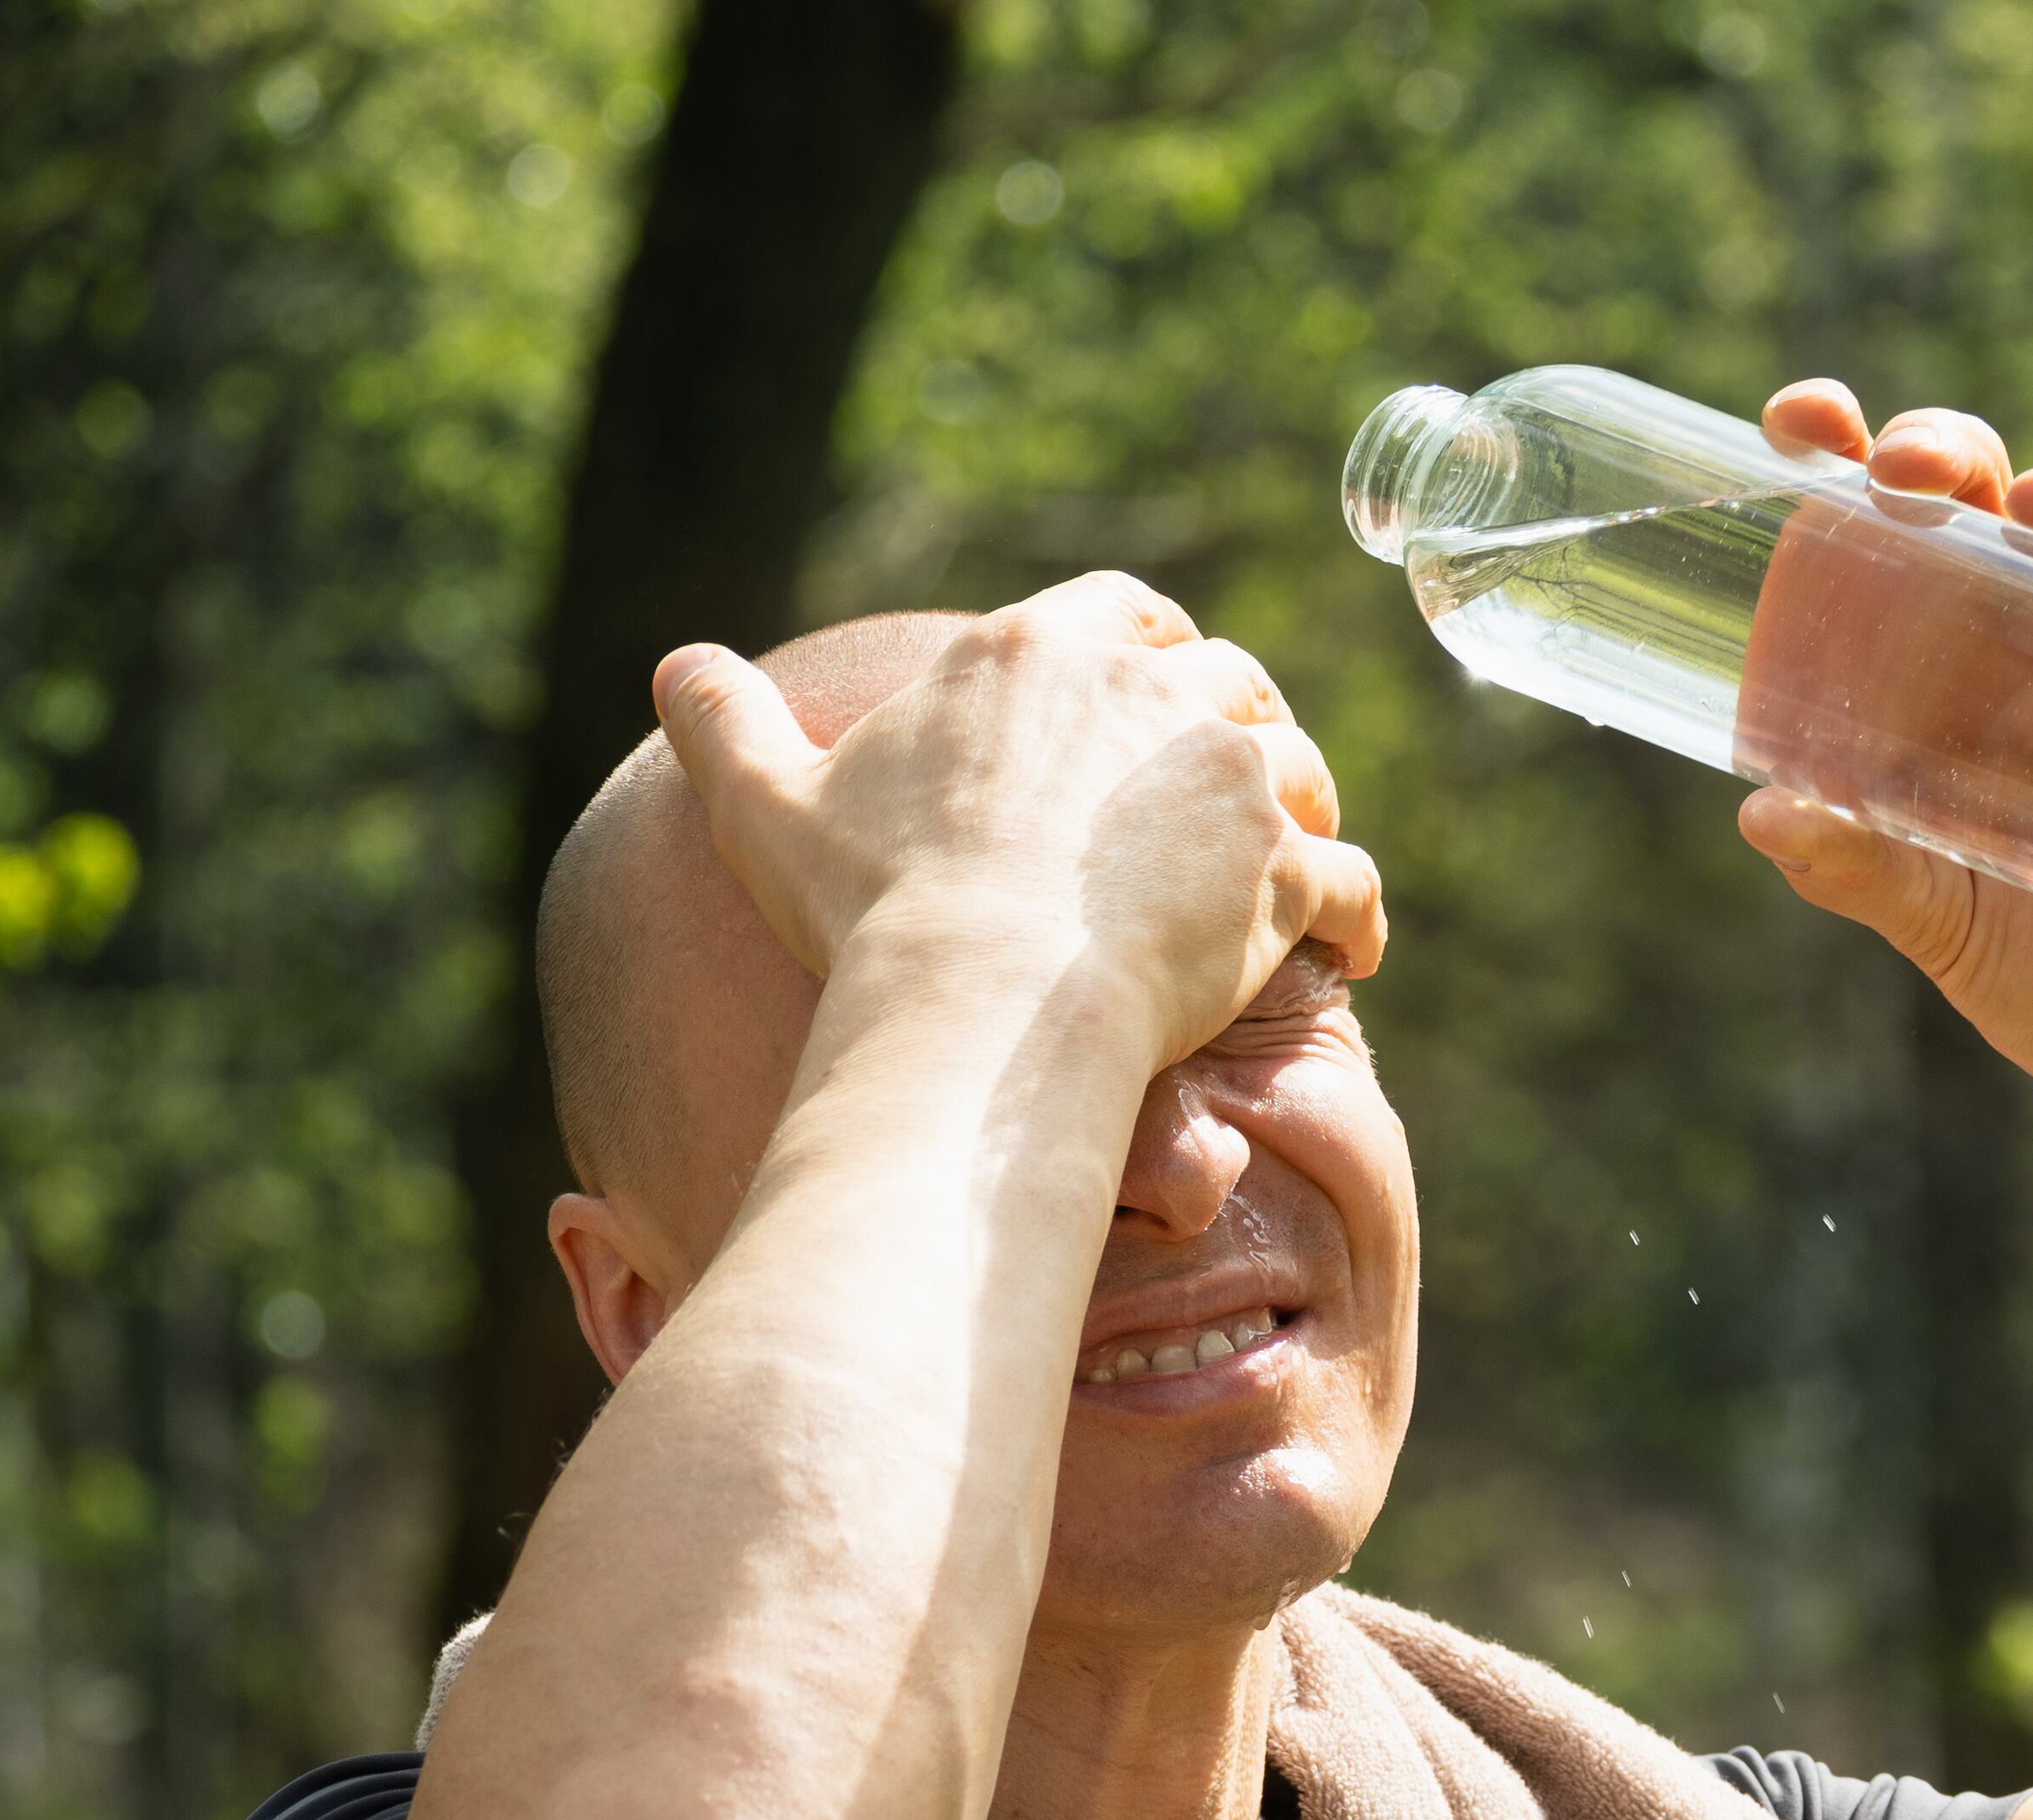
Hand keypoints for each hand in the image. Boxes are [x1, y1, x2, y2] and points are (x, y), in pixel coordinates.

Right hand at [654, 573, 1386, 1069]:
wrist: (974, 993)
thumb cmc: (871, 905)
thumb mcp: (767, 801)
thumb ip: (725, 721)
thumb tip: (675, 666)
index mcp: (1042, 650)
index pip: (1127, 612)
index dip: (1152, 652)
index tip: (1158, 695)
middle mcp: (1153, 688)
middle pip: (1231, 680)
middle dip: (1239, 729)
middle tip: (1233, 794)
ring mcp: (1231, 775)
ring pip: (1303, 769)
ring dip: (1304, 811)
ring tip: (1289, 870)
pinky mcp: (1284, 868)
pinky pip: (1352, 881)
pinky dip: (1357, 915)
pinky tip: (1350, 954)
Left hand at [1736, 381, 2032, 1104]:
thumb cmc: (2023, 957)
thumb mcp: (1931, 918)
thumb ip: (1856, 871)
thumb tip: (1763, 815)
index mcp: (1919, 669)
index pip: (1872, 533)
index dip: (1840, 455)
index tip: (1804, 422)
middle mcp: (2009, 645)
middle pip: (1975, 502)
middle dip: (1947, 452)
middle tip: (1915, 472)